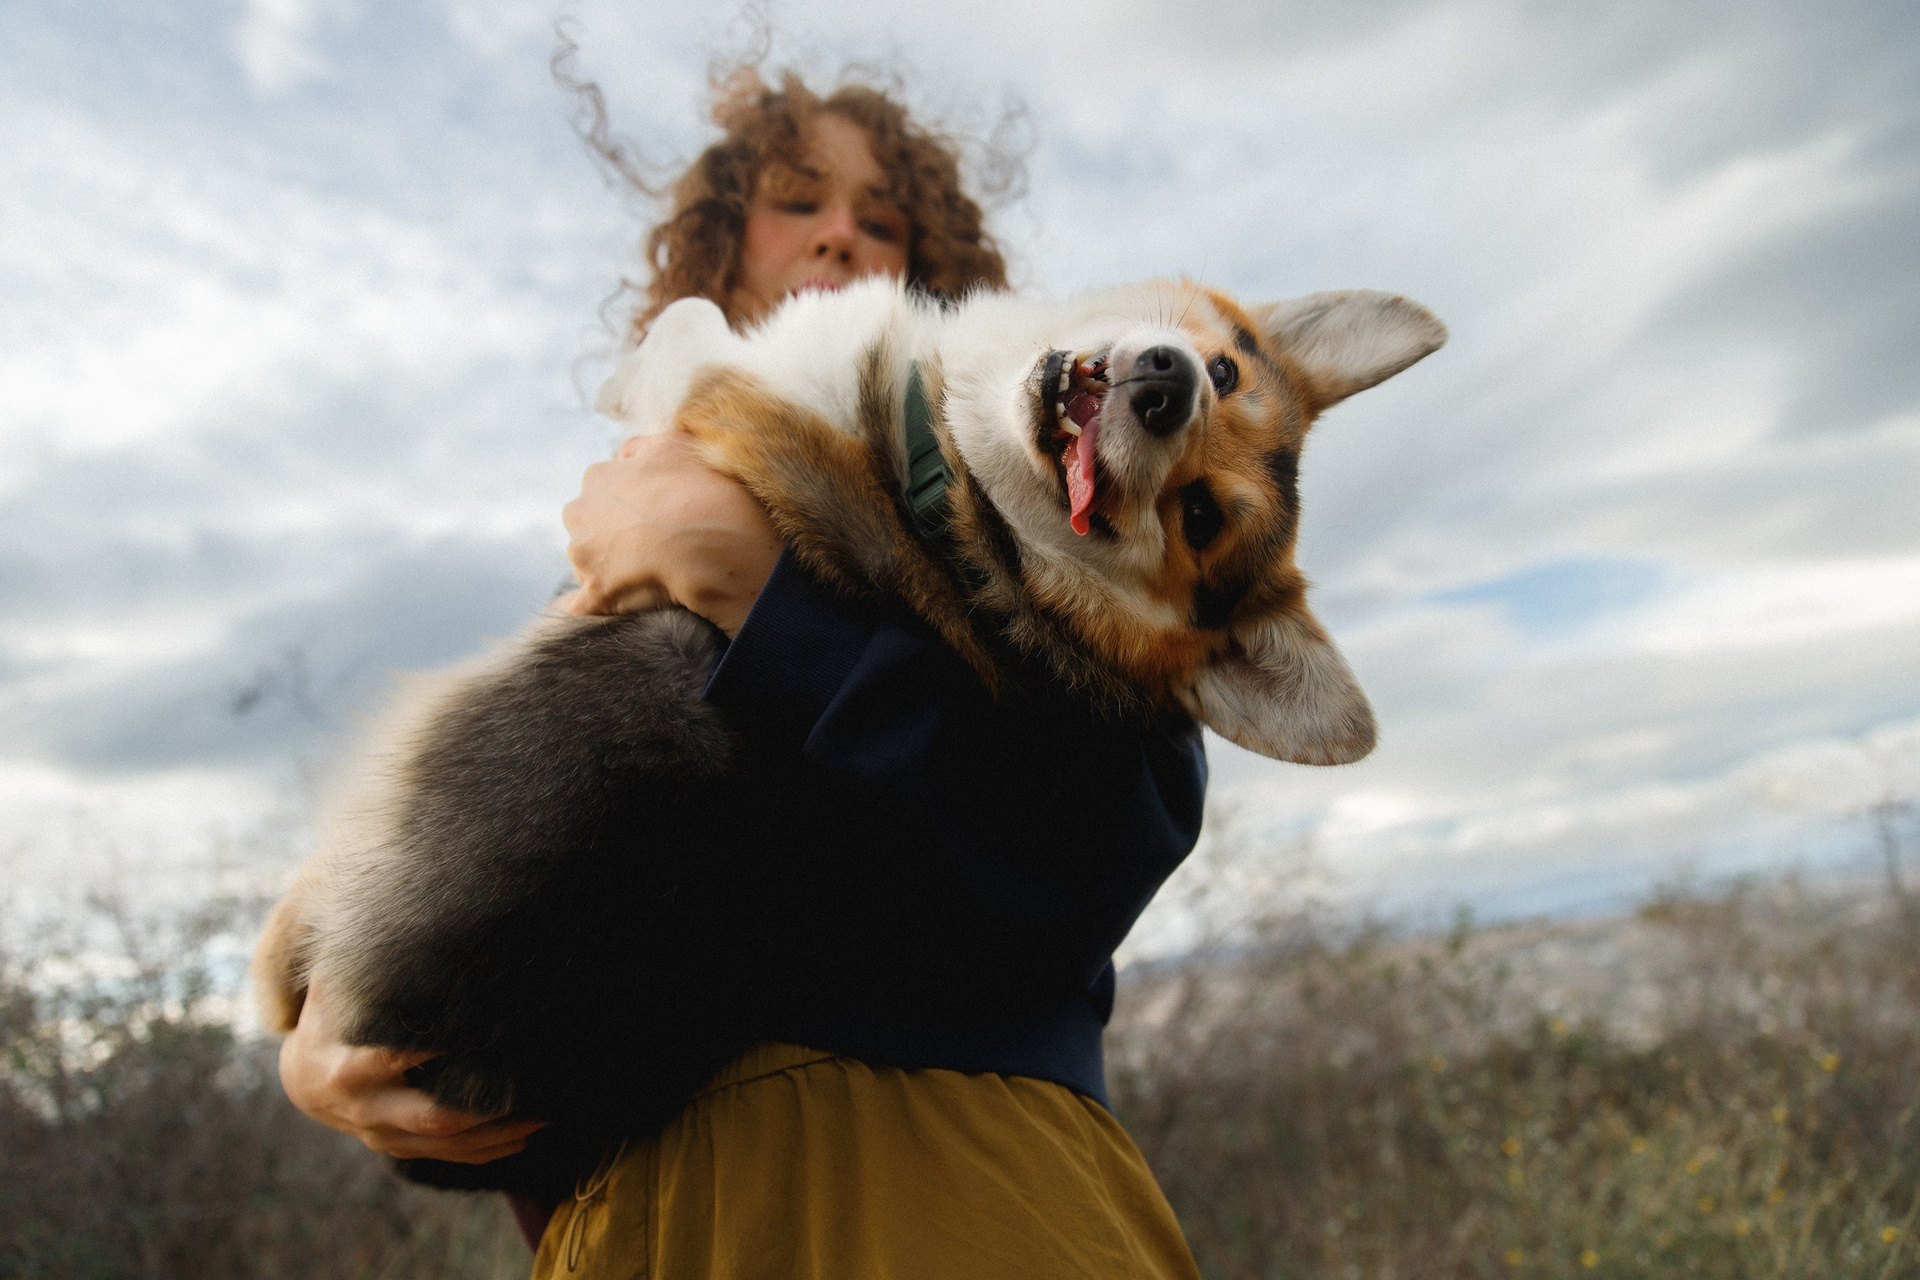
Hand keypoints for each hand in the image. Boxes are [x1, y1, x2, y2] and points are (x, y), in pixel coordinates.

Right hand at [278, 980, 543, 1163]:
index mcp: (342, 1067)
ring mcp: (378, 1135)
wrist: (301, 1074)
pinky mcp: (396, 1148)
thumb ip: (355, 964)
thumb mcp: (331, 986)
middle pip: (432, 1115)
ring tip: (545, 1118)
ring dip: (499, 1134)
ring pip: (446, 1143)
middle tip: (534, 1086)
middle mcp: (359, 1109)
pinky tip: (525, 1138)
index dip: (439, 1048)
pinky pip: (446, 1157)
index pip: (397, 1058)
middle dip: (487, 1106)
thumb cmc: (329, 1014)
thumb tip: (396, 927)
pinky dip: (487, 1151)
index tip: (486, 1029)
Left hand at [562, 432, 782, 637]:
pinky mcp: (594, 594)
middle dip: (612, 534)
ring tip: (651, 574)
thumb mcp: (675, 444)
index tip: (656, 515)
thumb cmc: (701, 491)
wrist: (714, 544)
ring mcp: (583, 556)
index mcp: (598, 478)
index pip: (604, 491)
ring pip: (590, 562)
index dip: (631, 504)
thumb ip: (642, 446)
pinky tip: (623, 604)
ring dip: (612, 567)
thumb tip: (626, 455)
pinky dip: (600, 604)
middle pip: (590, 526)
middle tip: (652, 544)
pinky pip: (585, 604)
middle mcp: (579, 513)